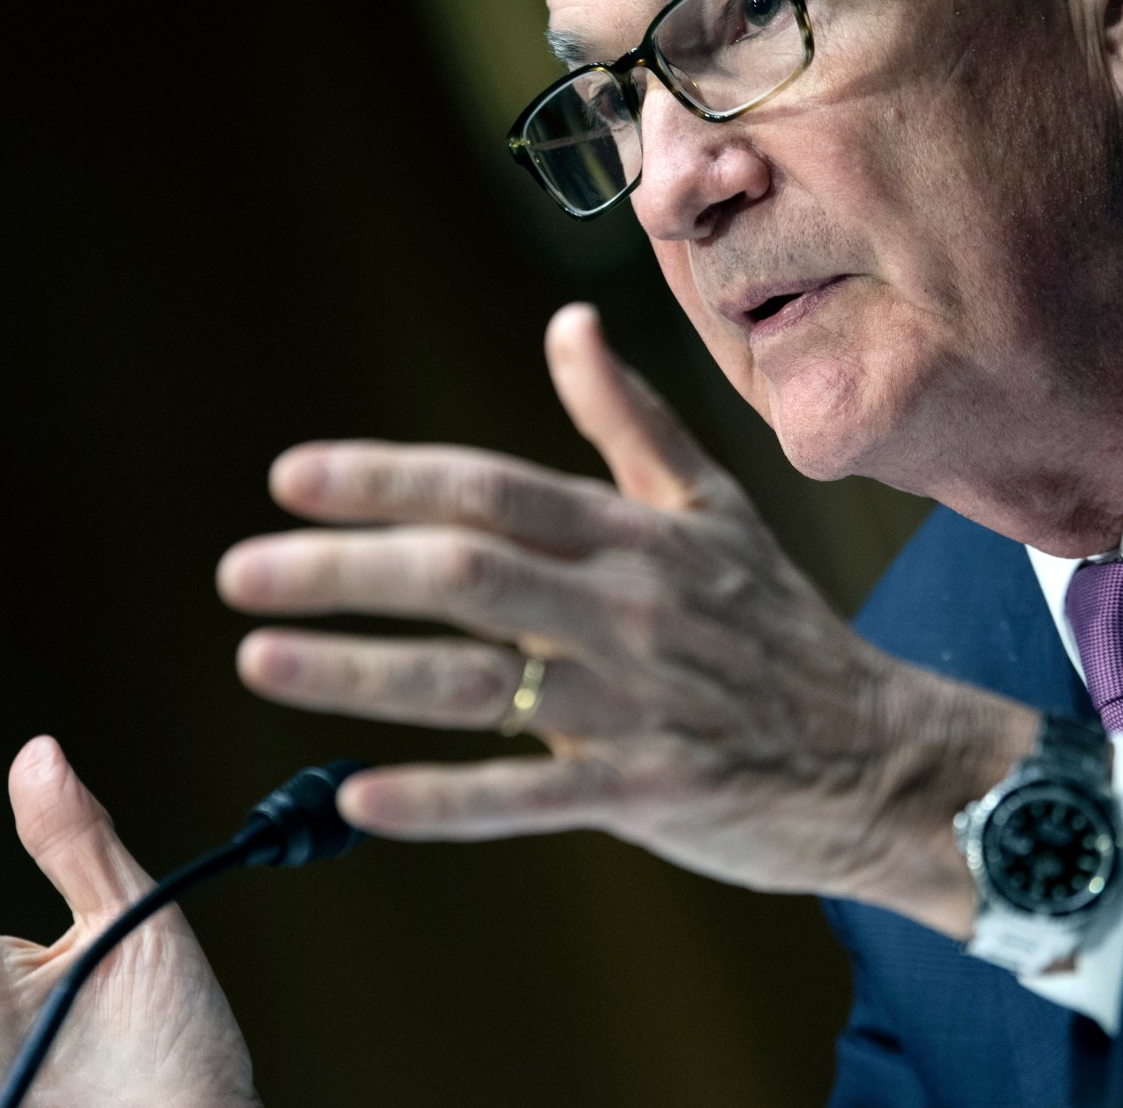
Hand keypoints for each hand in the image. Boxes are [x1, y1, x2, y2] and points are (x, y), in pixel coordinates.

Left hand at [222, 304, 1038, 936]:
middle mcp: (627, 608)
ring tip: (261, 658)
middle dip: (344, 568)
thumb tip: (567, 322)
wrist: (881, 754)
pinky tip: (359, 798)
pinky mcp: (647, 792)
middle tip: (241, 572)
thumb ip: (627, 421)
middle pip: (465, 574)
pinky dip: (442, 800)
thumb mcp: (713, 507)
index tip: (292, 478)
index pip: (492, 490)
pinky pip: (528, 798)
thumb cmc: (781, 629)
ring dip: (361, 671)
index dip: (388, 479)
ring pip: (478, 683)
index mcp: (634, 535)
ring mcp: (635, 704)